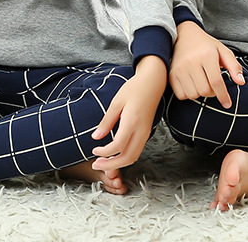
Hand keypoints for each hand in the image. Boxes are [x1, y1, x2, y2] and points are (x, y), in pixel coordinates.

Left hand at [89, 55, 166, 171]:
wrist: (153, 82)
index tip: (94, 151)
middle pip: (128, 157)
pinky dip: (126, 157)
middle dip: (111, 165)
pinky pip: (137, 150)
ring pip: (134, 156)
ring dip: (119, 163)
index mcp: (132, 121)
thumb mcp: (117, 102)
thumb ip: (107, 121)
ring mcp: (146, 132)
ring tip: (104, 162)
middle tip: (96, 165)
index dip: (105, 152)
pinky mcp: (147, 132)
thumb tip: (96, 137)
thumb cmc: (135, 88)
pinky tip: (115, 154)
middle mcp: (141, 130)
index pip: (118, 146)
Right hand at [168, 21, 243, 107]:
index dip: (223, 95)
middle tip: (213, 84)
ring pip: (193, 95)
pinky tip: (192, 84)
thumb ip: (234, 66)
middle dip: (212, 92)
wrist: (184, 34)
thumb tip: (241, 82)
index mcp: (207, 55)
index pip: (216, 81)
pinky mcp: (172, 74)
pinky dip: (188, 94)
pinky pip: (181, 95)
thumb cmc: (206, 45)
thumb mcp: (223, 51)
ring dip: (200, 93)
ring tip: (202, 82)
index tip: (227, 104)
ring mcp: (179, 68)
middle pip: (205, 90)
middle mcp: (191, 61)